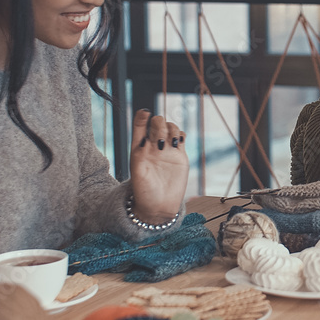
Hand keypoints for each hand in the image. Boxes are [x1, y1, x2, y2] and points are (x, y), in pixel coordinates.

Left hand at [128, 109, 188, 223]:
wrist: (159, 205)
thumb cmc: (144, 191)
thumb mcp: (138, 171)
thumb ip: (142, 153)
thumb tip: (147, 138)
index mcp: (138, 147)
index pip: (139, 125)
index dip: (142, 116)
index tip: (145, 113)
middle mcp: (153, 145)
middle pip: (157, 123)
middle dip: (159, 125)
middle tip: (161, 140)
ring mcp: (166, 149)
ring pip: (171, 127)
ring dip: (171, 129)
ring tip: (171, 143)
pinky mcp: (179, 155)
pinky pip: (181, 137)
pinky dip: (181, 134)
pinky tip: (178, 143)